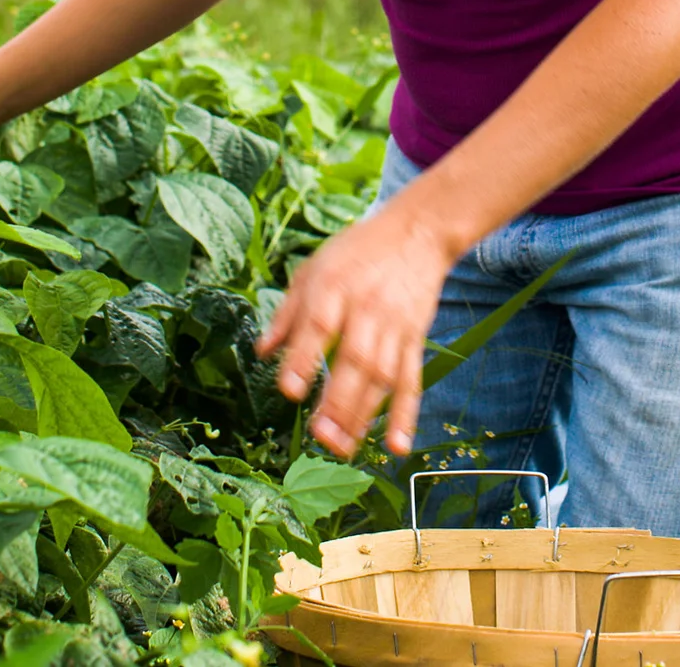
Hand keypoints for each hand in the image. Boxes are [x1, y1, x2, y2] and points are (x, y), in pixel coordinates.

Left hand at [256, 199, 457, 457]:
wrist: (417, 231)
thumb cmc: (358, 250)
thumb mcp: (314, 267)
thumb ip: (288, 312)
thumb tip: (262, 353)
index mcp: (334, 287)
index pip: (318, 325)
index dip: (303, 358)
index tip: (288, 390)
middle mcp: (367, 309)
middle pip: (354, 359)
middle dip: (337, 401)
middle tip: (319, 436)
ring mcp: (395, 327)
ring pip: (381, 377)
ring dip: (363, 415)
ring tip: (343, 447)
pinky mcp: (414, 339)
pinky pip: (411, 380)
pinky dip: (405, 414)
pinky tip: (397, 446)